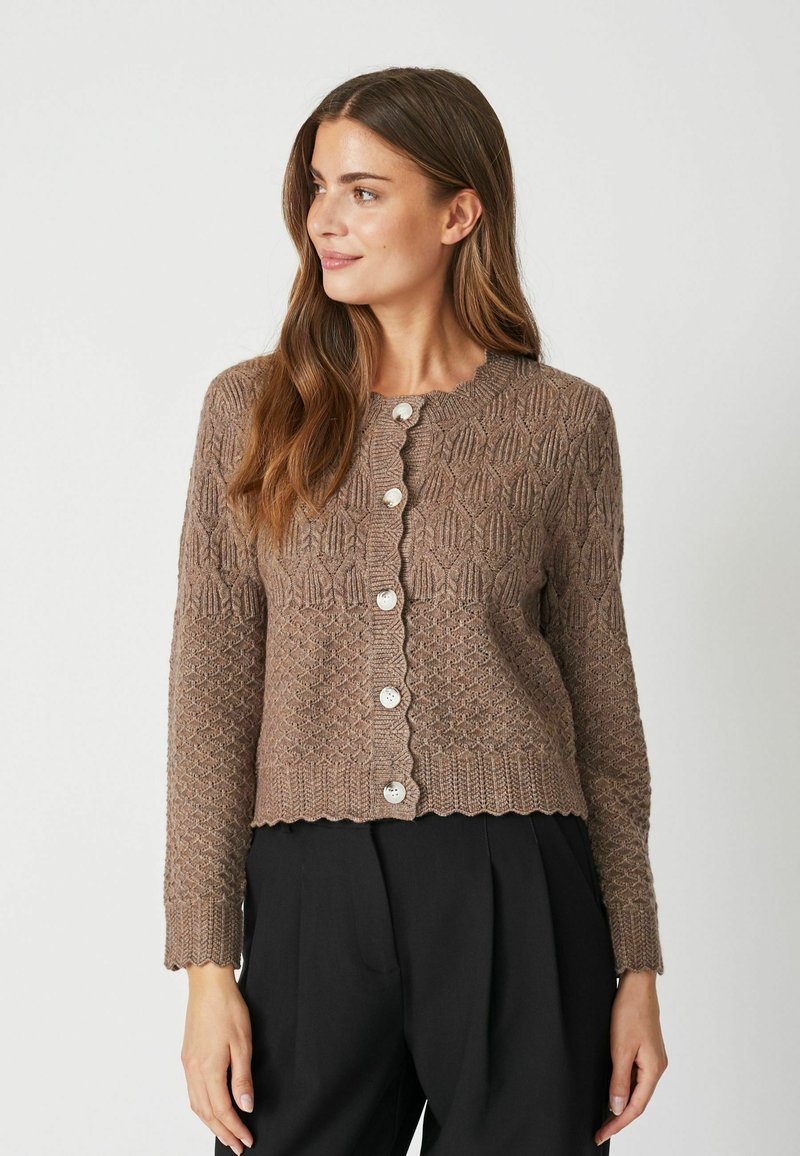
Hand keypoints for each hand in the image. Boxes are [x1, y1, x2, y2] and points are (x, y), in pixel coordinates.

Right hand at [181, 963, 253, 1153]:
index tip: (247, 1140)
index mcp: (208, 1069)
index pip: (222, 1110)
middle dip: (223, 1132)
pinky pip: (192, 1092)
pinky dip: (202, 1107)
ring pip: (196, 1105)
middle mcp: (193, 1070)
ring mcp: (187, 1064)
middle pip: (206, 1113)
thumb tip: (245, 1107)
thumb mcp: (243, 1043)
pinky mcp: (186, 1057)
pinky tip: (210, 1109)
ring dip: (211, 1123)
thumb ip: (243, 1079)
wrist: (208, 985)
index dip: (235, 1128)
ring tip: (226, 1134)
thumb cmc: (227, 1008)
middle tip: (238, 1146)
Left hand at [594, 969, 667, 1146]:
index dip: (618, 1124)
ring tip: (604, 1117)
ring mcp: (652, 1058)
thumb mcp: (620, 1048)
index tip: (601, 1134)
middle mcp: (657, 1067)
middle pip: (638, 1101)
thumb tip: (617, 1109)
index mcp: (654, 1069)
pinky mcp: (646, 1050)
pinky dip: (624, 1087)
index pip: (636, 1107)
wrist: (637, 985)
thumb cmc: (630, 1011)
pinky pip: (636, 1076)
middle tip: (600, 1130)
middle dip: (619, 1118)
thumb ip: (619, 1081)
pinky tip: (613, 1091)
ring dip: (622, 1104)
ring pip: (637, 1089)